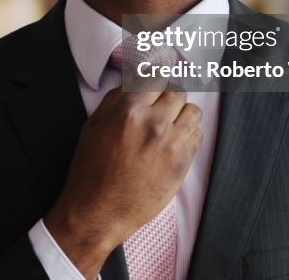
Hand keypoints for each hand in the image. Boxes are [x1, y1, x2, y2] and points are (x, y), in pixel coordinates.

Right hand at [44, 87, 201, 277]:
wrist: (98, 211)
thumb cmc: (91, 169)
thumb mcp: (93, 125)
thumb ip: (116, 98)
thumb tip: (135, 81)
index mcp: (129, 111)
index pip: (155, 77)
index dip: (154, 79)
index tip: (155, 82)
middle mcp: (154, 124)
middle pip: (177, 91)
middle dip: (168, 95)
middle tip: (160, 105)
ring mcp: (172, 145)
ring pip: (193, 111)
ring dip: (181, 113)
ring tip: (168, 123)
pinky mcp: (183, 164)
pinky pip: (197, 136)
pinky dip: (188, 134)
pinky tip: (172, 142)